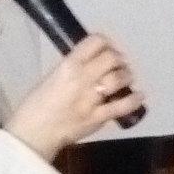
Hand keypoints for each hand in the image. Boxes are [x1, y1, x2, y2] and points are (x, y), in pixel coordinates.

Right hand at [4, 32, 140, 157]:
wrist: (33, 131)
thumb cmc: (37, 104)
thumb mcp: (52, 76)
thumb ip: (72, 69)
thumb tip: (91, 65)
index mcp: (69, 64)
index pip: (95, 42)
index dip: (106, 43)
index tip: (108, 49)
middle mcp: (82, 78)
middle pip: (111, 58)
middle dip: (119, 59)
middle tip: (118, 65)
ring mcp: (91, 98)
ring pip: (119, 79)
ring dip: (126, 76)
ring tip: (126, 78)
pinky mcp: (97, 117)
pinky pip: (121, 106)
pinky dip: (134, 100)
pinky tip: (140, 96)